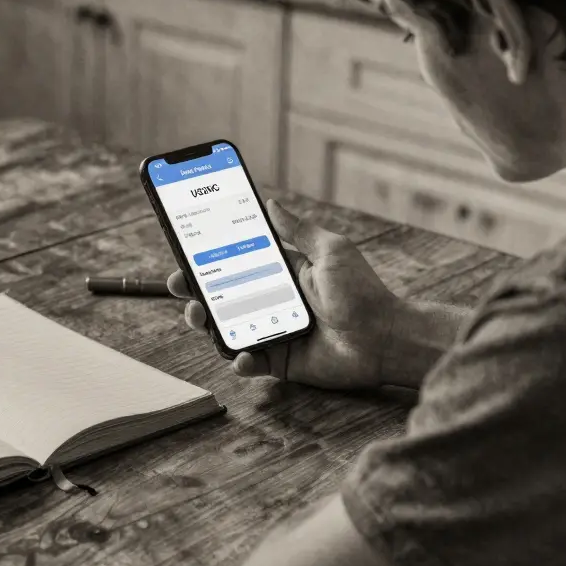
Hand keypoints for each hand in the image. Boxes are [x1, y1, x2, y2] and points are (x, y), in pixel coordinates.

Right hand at [167, 199, 403, 390]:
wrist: (385, 337)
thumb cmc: (363, 292)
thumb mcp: (331, 251)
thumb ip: (299, 230)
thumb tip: (271, 203)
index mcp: (281, 273)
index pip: (236, 262)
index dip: (209, 258)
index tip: (186, 249)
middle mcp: (272, 302)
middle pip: (223, 296)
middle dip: (195, 289)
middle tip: (180, 283)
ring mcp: (274, 332)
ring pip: (228, 329)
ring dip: (208, 323)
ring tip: (198, 314)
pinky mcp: (282, 361)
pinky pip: (252, 362)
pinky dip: (241, 360)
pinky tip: (241, 354)